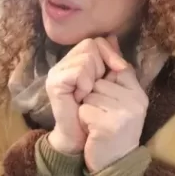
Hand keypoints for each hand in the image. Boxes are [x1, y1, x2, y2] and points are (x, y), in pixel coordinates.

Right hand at [45, 39, 106, 154]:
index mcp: (75, 62)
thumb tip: (113, 38)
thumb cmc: (96, 113)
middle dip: (102, 64)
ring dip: (93, 76)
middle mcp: (64, 65)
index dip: (110, 52)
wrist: (80, 137)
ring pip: (85, 57)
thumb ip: (111, 62)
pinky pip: (78, 71)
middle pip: (90, 44)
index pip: (95, 41)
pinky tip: (81, 96)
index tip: (120, 69)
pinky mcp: (54, 83)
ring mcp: (56, 73)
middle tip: (97, 85)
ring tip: (87, 93)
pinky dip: (85, 83)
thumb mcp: (108, 83)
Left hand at [79, 37, 148, 172]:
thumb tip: (108, 37)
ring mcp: (125, 113)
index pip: (117, 65)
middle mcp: (136, 100)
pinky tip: (91, 130)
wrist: (110, 164)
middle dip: (89, 96)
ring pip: (89, 94)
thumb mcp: (115, 98)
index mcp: (138, 92)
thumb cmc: (107, 129)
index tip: (96, 93)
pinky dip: (82, 119)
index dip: (99, 77)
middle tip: (97, 115)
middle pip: (98, 80)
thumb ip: (113, 71)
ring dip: (85, 108)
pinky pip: (84, 109)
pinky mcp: (109, 125)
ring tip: (94, 123)